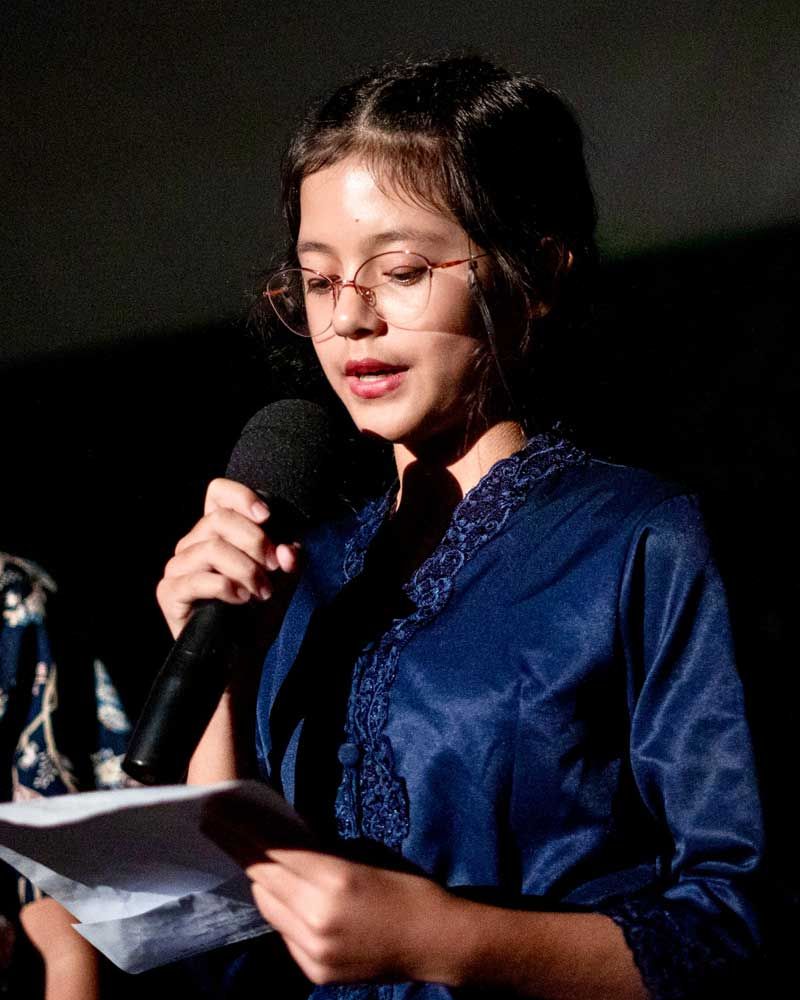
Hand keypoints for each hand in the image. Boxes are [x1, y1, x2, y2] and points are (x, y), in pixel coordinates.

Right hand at [156, 478, 301, 638]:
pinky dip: (226, 587)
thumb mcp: (284, 580)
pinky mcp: (169, 593)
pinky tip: (242, 599)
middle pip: (219, 520)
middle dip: (255, 542)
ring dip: (245, 570)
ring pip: (211, 549)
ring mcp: (178, 568)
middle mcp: (192, 544)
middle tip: (273, 568)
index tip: (267, 517)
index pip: (217, 493)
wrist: (243, 656)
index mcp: (216, 532)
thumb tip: (287, 550)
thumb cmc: (259, 612)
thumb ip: (289, 559)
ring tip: (261, 591)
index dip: (241, 496)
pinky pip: (197, 579)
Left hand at [204, 815, 457, 986]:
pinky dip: (279, 911)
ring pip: (268, 907)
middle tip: (215, 825)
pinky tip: (276, 894)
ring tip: (244, 855)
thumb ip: (320, 855)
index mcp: (334, 880)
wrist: (433, 941)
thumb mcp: (362, 859)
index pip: (274, 851)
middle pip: (264, 878)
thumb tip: (282, 843)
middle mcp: (317, 917)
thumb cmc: (406, 888)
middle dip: (238, 849)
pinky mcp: (314, 970)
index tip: (217, 811)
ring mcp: (314, 949)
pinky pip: (284, 933)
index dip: (242, 829)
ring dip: (259, 881)